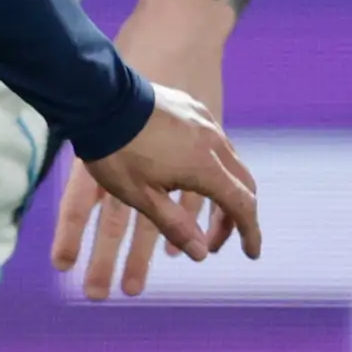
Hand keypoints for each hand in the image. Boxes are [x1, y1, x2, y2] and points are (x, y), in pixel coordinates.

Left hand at [53, 0, 255, 299]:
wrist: (100, 98)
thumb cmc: (117, 152)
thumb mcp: (142, 197)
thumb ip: (175, 225)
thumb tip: (200, 253)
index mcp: (205, 166)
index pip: (242, 205)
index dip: (249, 232)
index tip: (251, 253)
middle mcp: (214, 141)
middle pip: (243, 185)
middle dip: (236, 217)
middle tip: (215, 242)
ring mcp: (204, 121)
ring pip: (230, 162)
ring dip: (224, 190)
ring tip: (203, 213)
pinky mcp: (192, 108)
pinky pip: (214, 141)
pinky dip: (214, 166)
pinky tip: (193, 174)